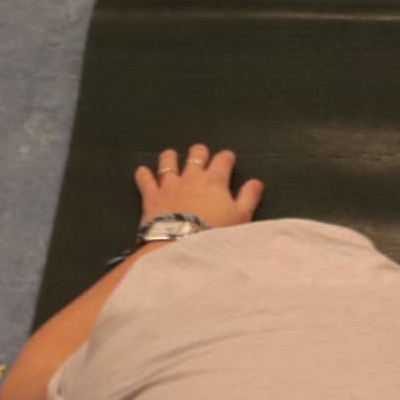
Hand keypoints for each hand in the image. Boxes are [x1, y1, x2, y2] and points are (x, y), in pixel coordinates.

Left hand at [132, 144, 259, 229]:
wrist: (181, 246)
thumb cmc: (215, 233)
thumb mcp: (240, 218)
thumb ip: (249, 197)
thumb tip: (256, 181)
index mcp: (215, 180)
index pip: (223, 160)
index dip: (226, 157)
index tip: (228, 159)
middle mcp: (192, 176)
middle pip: (196, 154)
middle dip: (199, 152)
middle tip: (201, 156)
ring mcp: (169, 184)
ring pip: (168, 161)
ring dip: (170, 158)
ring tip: (171, 156)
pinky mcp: (151, 195)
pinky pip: (145, 179)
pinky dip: (143, 174)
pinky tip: (142, 171)